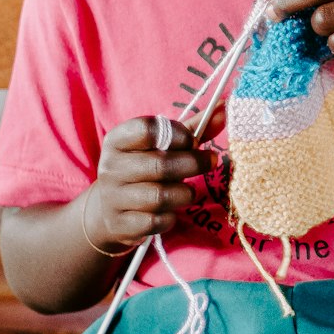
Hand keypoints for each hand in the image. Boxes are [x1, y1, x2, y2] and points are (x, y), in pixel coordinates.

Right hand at [84, 115, 213, 253]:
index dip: (177, 133)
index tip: (193, 141)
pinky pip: (155, 221)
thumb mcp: (161, 147)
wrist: (110, 211)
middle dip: (193, 164)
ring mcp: (113, 197)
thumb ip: (191, 130)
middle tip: (210, 162)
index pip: (147, 129)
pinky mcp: (120, 224)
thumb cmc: (144, 169)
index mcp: (118, 141)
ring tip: (190, 192)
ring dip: (185, 193)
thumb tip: (223, 110)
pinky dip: (170, 217)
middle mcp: (110, 167)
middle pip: (160, 164)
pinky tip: (170, 211)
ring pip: (160, 196)